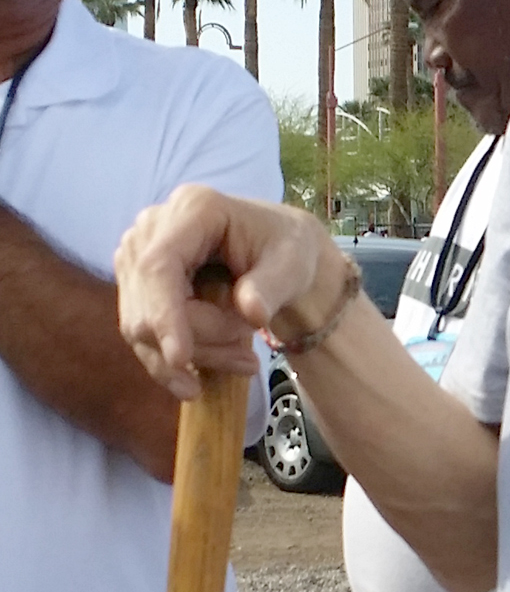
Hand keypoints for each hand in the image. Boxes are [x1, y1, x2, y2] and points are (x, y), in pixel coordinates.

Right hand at [115, 185, 338, 399]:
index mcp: (193, 208)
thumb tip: (251, 311)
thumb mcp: (293, 265)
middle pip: (148, 302)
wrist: (277, 254)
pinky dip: (169, 363)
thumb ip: (273, 286)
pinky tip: (197, 383)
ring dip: (193, 353)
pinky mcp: (134, 283)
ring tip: (244, 361)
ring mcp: (136, 255)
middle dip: (196, 340)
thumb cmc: (287, 251)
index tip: (180, 358)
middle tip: (250, 356)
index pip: (160, 266)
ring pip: (141, 324)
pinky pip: (141, 333)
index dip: (164, 314)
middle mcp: (153, 227)